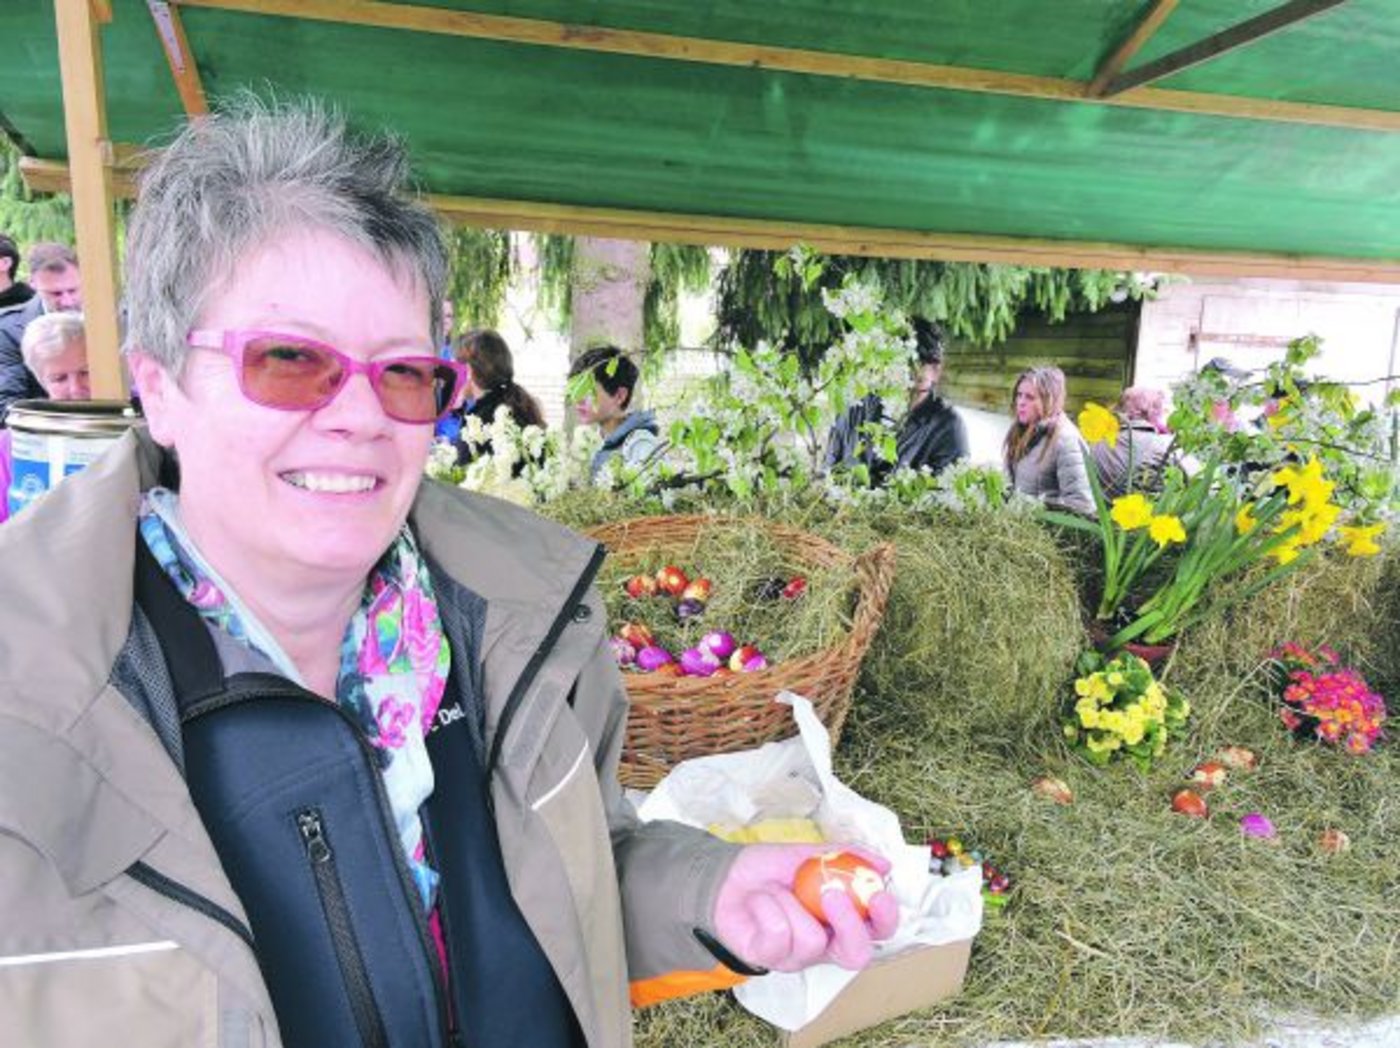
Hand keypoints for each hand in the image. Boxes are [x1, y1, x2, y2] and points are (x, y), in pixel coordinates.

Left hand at [711, 844, 898, 972]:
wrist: (724, 875)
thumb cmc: (768, 870)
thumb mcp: (808, 855)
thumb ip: (845, 858)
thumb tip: (884, 864)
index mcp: (841, 919)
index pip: (877, 930)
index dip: (885, 918)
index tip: (880, 895)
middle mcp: (824, 944)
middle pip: (856, 954)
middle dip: (848, 924)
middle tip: (831, 893)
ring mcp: (796, 956)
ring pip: (812, 940)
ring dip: (790, 902)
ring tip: (774, 889)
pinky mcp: (767, 959)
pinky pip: (778, 935)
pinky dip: (767, 907)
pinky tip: (757, 902)